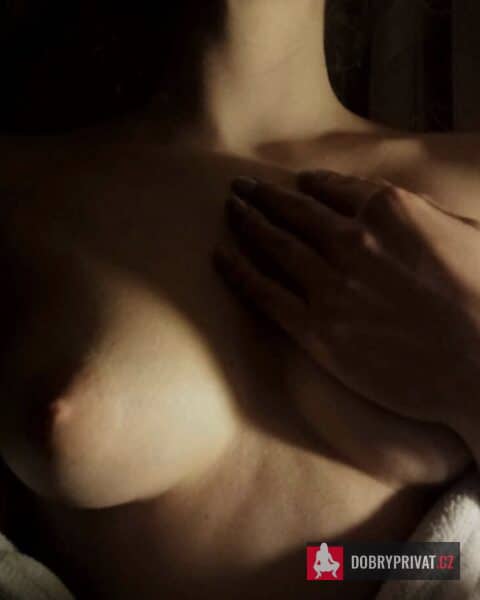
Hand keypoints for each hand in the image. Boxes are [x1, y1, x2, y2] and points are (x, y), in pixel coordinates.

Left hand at [215, 170, 479, 449]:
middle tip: (242, 187)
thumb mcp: (466, 233)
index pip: (336, 188)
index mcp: (390, 210)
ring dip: (246, 222)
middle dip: (265, 195)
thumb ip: (424, 213)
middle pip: (294, 210)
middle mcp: (352, 240)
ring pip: (273, 244)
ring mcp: (329, 284)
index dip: (310, 184)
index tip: (296, 183)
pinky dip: (237, 271)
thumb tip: (397, 203)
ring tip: (230, 209)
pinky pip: (263, 293)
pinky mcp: (316, 328)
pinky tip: (220, 256)